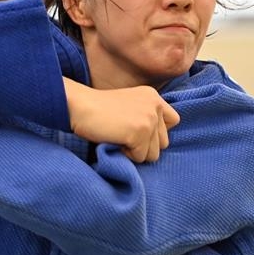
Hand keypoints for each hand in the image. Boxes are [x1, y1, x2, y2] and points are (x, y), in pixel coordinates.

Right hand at [63, 78, 179, 162]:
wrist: (80, 106)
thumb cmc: (98, 109)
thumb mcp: (128, 104)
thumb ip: (145, 115)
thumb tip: (158, 144)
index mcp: (154, 97)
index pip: (173, 121)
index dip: (156, 132)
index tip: (138, 130)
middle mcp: (155, 106)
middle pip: (163, 143)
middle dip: (144, 145)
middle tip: (123, 134)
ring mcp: (149, 119)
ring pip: (153, 154)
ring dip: (135, 152)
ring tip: (118, 136)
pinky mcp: (140, 132)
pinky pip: (139, 157)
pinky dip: (125, 154)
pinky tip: (114, 140)